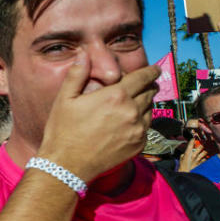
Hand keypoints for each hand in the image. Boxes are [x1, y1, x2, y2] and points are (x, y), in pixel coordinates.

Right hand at [38, 55, 158, 181]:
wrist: (68, 166)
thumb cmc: (63, 131)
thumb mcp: (65, 99)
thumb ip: (77, 74)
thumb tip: (84, 54)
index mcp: (115, 96)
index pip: (142, 77)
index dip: (151, 71)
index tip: (155, 69)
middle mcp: (131, 111)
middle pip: (149, 92)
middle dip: (149, 86)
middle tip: (145, 85)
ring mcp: (137, 130)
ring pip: (151, 110)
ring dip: (146, 104)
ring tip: (137, 103)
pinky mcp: (138, 145)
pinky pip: (147, 127)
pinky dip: (142, 122)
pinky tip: (130, 123)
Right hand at [178, 137, 208, 171]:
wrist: (186, 174)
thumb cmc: (182, 167)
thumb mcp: (181, 159)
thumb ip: (184, 154)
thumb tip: (186, 152)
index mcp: (188, 153)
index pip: (191, 144)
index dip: (193, 139)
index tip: (194, 137)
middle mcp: (194, 155)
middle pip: (200, 146)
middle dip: (203, 143)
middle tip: (204, 141)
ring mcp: (198, 159)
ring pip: (205, 152)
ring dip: (206, 150)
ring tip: (208, 148)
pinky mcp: (201, 163)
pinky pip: (205, 159)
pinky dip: (206, 158)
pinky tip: (207, 157)